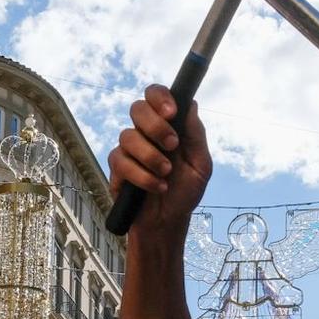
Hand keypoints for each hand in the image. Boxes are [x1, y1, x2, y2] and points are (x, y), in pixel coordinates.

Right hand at [105, 84, 213, 237]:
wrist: (168, 222)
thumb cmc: (184, 192)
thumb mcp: (200, 165)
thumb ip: (196, 135)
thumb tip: (191, 104)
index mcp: (166, 126)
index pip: (156, 96)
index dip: (160, 97)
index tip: (172, 112)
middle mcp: (145, 133)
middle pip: (137, 108)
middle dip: (155, 125)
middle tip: (172, 145)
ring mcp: (129, 150)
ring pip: (128, 135)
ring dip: (151, 156)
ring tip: (166, 174)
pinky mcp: (117, 169)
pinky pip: (121, 161)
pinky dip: (142, 176)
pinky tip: (157, 186)